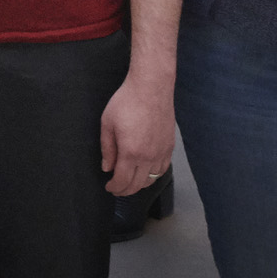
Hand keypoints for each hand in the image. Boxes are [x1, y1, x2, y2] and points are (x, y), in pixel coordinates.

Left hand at [98, 67, 174, 195]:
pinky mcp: (169, 146)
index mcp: (131, 152)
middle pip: (137, 184)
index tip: (109, 187)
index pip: (122, 181)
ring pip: (152, 179)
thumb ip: (107, 149)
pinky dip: (153, 175)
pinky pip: (162, 169)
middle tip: (117, 189)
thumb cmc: (127, 102)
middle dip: (125, 190)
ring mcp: (161, 152)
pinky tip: (146, 172)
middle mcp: (148, 157)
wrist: (151, 87)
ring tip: (130, 181)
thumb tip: (107, 168)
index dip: (114, 188)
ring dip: (139, 184)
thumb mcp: (108, 123)